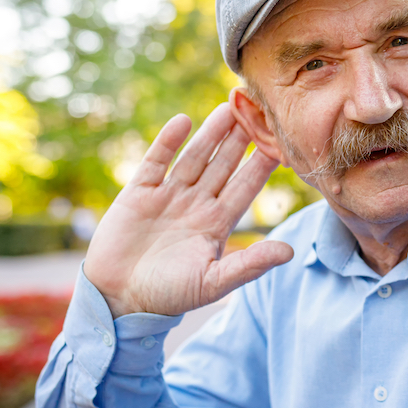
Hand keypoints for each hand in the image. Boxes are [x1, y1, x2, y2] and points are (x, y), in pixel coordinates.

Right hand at [83, 103, 293, 317]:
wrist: (118, 299)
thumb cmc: (169, 295)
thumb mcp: (213, 282)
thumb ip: (249, 265)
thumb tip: (289, 252)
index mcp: (217, 223)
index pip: (246, 187)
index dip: (262, 164)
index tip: (280, 140)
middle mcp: (197, 204)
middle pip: (224, 164)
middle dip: (240, 139)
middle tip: (256, 110)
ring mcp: (168, 195)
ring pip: (195, 157)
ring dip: (210, 134)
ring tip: (227, 108)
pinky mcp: (139, 193)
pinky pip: (156, 161)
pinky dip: (168, 142)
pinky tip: (182, 121)